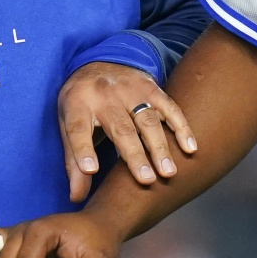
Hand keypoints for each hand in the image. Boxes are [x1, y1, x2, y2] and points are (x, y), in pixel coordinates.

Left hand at [57, 62, 197, 202]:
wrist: (99, 60)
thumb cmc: (81, 102)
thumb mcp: (67, 125)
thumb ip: (73, 161)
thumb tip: (77, 197)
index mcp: (77, 104)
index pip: (79, 129)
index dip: (83, 150)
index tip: (91, 170)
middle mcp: (104, 95)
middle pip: (120, 127)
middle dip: (135, 154)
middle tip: (147, 180)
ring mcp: (130, 90)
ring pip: (147, 119)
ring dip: (160, 146)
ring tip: (169, 172)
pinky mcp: (150, 87)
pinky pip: (169, 106)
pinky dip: (180, 127)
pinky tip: (189, 147)